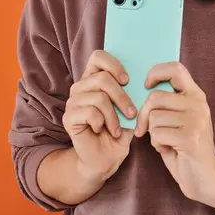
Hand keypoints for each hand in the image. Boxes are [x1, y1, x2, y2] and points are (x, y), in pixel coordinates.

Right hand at [62, 49, 136, 182]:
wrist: (105, 158)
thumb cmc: (119, 130)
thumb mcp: (129, 108)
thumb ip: (132, 92)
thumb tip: (145, 76)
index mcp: (94, 78)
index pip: (98, 56)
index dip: (114, 64)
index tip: (127, 80)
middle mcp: (81, 86)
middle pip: (102, 78)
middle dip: (122, 97)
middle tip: (132, 112)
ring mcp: (73, 102)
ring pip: (99, 97)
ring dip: (114, 115)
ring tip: (118, 127)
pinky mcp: (69, 118)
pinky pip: (90, 113)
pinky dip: (103, 123)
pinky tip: (103, 130)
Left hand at [135, 62, 214, 201]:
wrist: (207, 178)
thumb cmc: (186, 148)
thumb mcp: (179, 119)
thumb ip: (167, 104)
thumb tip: (141, 90)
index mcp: (196, 95)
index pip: (176, 68)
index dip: (156, 72)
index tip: (146, 85)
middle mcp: (198, 103)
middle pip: (155, 97)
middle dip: (143, 115)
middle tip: (143, 129)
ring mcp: (196, 119)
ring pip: (154, 117)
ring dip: (152, 132)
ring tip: (165, 140)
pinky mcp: (190, 137)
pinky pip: (157, 134)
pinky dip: (157, 144)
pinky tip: (169, 149)